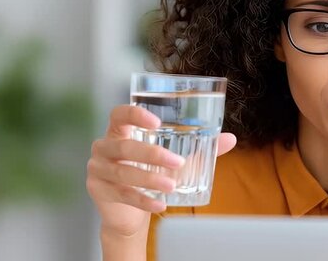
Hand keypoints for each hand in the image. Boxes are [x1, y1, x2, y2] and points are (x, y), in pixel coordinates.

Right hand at [86, 105, 236, 237]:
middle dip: (152, 155)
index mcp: (119, 131)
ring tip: (172, 186)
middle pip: (124, 147)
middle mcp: (104, 147)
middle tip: (177, 163)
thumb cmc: (151, 175)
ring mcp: (97, 169)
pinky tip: (160, 205)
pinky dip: (143, 200)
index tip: (157, 122)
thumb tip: (230, 139)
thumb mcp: (174, 161)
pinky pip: (122, 195)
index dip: (135, 115)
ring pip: (124, 173)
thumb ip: (200, 149)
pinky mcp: (98, 191)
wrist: (130, 213)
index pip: (119, 114)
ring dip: (149, 180)